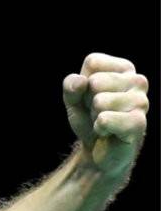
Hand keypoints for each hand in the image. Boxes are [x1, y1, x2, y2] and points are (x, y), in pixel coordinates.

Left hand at [63, 53, 148, 177]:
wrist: (97, 148)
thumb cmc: (88, 116)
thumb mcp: (72, 97)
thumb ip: (70, 85)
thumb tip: (81, 81)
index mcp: (123, 68)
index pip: (94, 62)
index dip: (83, 81)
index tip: (90, 95)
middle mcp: (137, 81)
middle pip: (96, 81)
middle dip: (88, 100)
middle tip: (98, 111)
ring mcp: (141, 102)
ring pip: (100, 101)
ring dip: (95, 115)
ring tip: (104, 121)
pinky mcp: (139, 123)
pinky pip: (105, 119)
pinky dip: (99, 127)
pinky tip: (108, 132)